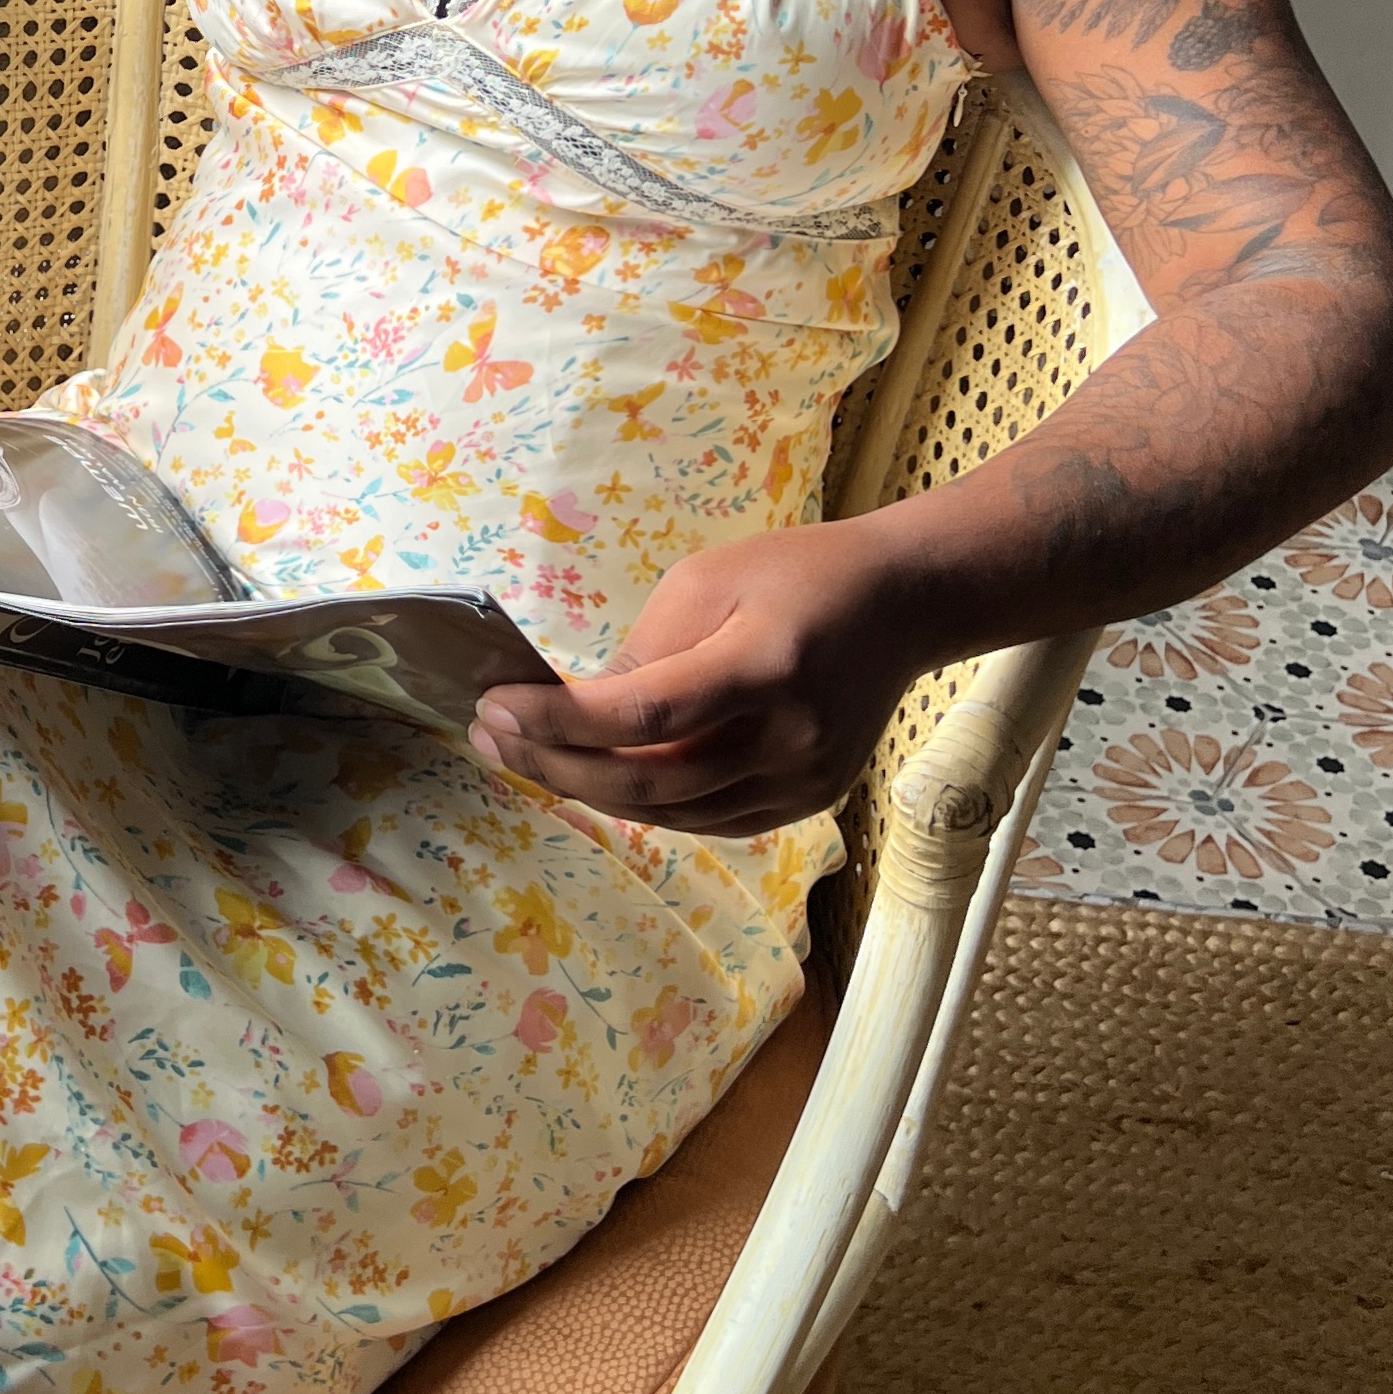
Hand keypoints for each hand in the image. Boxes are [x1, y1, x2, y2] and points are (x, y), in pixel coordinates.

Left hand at [469, 524, 926, 836]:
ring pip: (669, 812)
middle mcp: (787, 740)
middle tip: (489, 736)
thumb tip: (577, 708)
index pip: (645, 715)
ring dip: (586, 788)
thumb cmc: (797, 574)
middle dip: (553, 763)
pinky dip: (641, 802)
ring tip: (521, 755)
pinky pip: (703, 819)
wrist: (903, 605)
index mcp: (763, 667)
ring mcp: (800, 782)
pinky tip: (591, 774)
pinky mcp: (804, 802)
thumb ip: (645, 650)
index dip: (561, 721)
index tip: (495, 707)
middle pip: (648, 779)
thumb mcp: (708, 580)